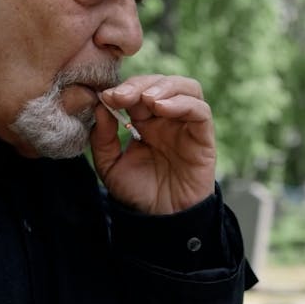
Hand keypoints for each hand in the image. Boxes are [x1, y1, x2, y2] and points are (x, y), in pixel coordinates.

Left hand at [90, 74, 215, 213]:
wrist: (161, 220)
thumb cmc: (138, 195)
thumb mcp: (110, 167)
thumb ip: (103, 138)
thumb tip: (101, 107)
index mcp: (145, 122)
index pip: (138, 91)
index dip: (124, 88)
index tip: (106, 97)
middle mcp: (168, 120)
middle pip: (161, 83)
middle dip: (140, 84)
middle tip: (122, 96)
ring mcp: (187, 126)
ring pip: (186, 88)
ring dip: (165, 87)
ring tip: (146, 100)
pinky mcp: (203, 137)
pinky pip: (200, 110)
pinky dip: (182, 102)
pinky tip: (162, 108)